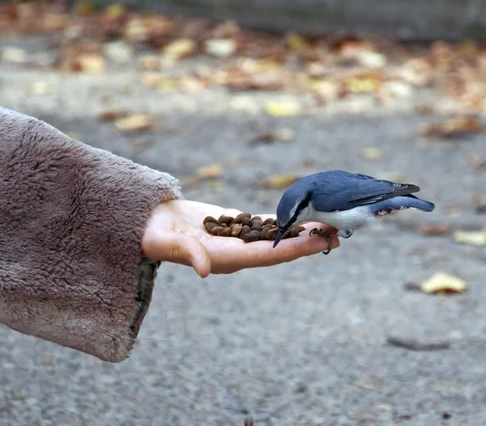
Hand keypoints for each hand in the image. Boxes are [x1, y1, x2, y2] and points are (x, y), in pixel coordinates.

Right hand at [141, 200, 339, 277]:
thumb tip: (204, 270)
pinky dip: (285, 220)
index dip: (293, 249)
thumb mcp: (167, 243)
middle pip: (279, 249)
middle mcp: (238, 253)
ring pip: (276, 236)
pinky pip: (265, 224)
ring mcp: (239, 240)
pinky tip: (303, 214)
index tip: (318, 243)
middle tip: (336, 233)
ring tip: (327, 224)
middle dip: (307, 242)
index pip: (266, 256)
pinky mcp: (236, 226)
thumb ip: (188, 253)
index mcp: (225, 259)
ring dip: (301, 231)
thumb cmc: (155, 235)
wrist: (149, 223)